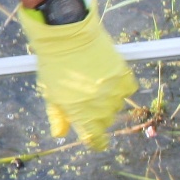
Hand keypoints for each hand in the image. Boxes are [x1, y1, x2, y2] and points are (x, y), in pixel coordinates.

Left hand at [18, 0, 135, 149]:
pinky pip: (128, 89)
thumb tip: (61, 134)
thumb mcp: (51, 94)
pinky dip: (120, 86)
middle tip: (85, 98)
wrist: (68, 37)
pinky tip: (107, 77)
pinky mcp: (124, 76)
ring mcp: (114, 92)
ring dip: (108, 99)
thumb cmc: (55, 67)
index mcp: (82, 116)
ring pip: (116, 105)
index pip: (96, 140)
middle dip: (96, 115)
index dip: (97, 142)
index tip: (97, 140)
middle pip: (105, 121)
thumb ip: (58, 117)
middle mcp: (101, 108)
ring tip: (93, 82)